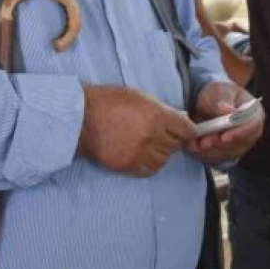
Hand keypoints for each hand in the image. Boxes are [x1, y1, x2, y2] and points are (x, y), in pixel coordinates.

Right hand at [78, 86, 195, 176]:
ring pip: (163, 160)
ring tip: (148, 145)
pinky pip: (149, 170)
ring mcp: (140, 152)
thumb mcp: (140, 97)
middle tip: (160, 136)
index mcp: (158, 115)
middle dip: (171, 141)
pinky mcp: (128, 165)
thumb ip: (160, 110)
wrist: (82, 118)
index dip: (187, 131)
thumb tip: (177, 119)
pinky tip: (140, 155)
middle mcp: (152, 135)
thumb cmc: (109, 102)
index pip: (187, 130)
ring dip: (159, 154)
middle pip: (175, 146)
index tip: (184, 132)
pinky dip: (148, 165)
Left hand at [187, 82, 263, 164]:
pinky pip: (218, 158)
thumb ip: (222, 100)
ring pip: (227, 153)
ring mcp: (240, 145)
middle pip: (240, 144)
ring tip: (193, 144)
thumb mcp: (218, 92)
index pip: (253, 126)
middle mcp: (251, 132)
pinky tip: (193, 148)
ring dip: (209, 151)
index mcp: (254, 113)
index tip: (223, 137)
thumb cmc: (217, 94)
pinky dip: (205, 155)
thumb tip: (229, 111)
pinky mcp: (228, 153)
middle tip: (203, 143)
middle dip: (219, 144)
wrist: (208, 103)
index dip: (239, 133)